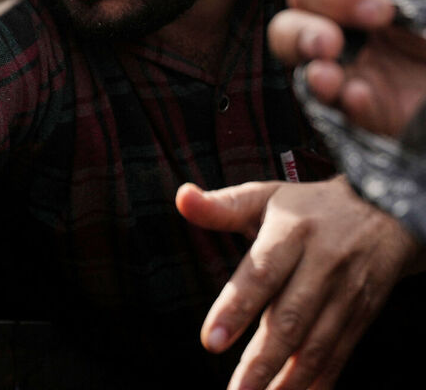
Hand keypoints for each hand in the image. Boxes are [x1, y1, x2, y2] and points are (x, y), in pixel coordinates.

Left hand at [176, 176, 419, 389]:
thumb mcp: (265, 197)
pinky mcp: (363, 315)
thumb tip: (182, 197)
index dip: (237, 308)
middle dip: (261, 361)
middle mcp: (322, 265)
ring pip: (317, 344)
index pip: (261, 273)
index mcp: (292, 233)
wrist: (386, 212)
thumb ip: (222, 206)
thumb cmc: (308, 209)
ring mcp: (346, 294)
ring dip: (289, 380)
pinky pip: (340, 354)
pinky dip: (321, 380)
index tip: (211, 341)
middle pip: (290, 318)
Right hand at [268, 0, 425, 137]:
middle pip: (288, 27)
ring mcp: (356, 79)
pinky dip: (344, 109)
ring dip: (310, 73)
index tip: (380, 9)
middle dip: (300, 32)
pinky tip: (363, 101)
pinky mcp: (369, 121)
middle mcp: (352, 36)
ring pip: (303, 74)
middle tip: (331, 43)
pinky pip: (337, 116)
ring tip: (329, 78)